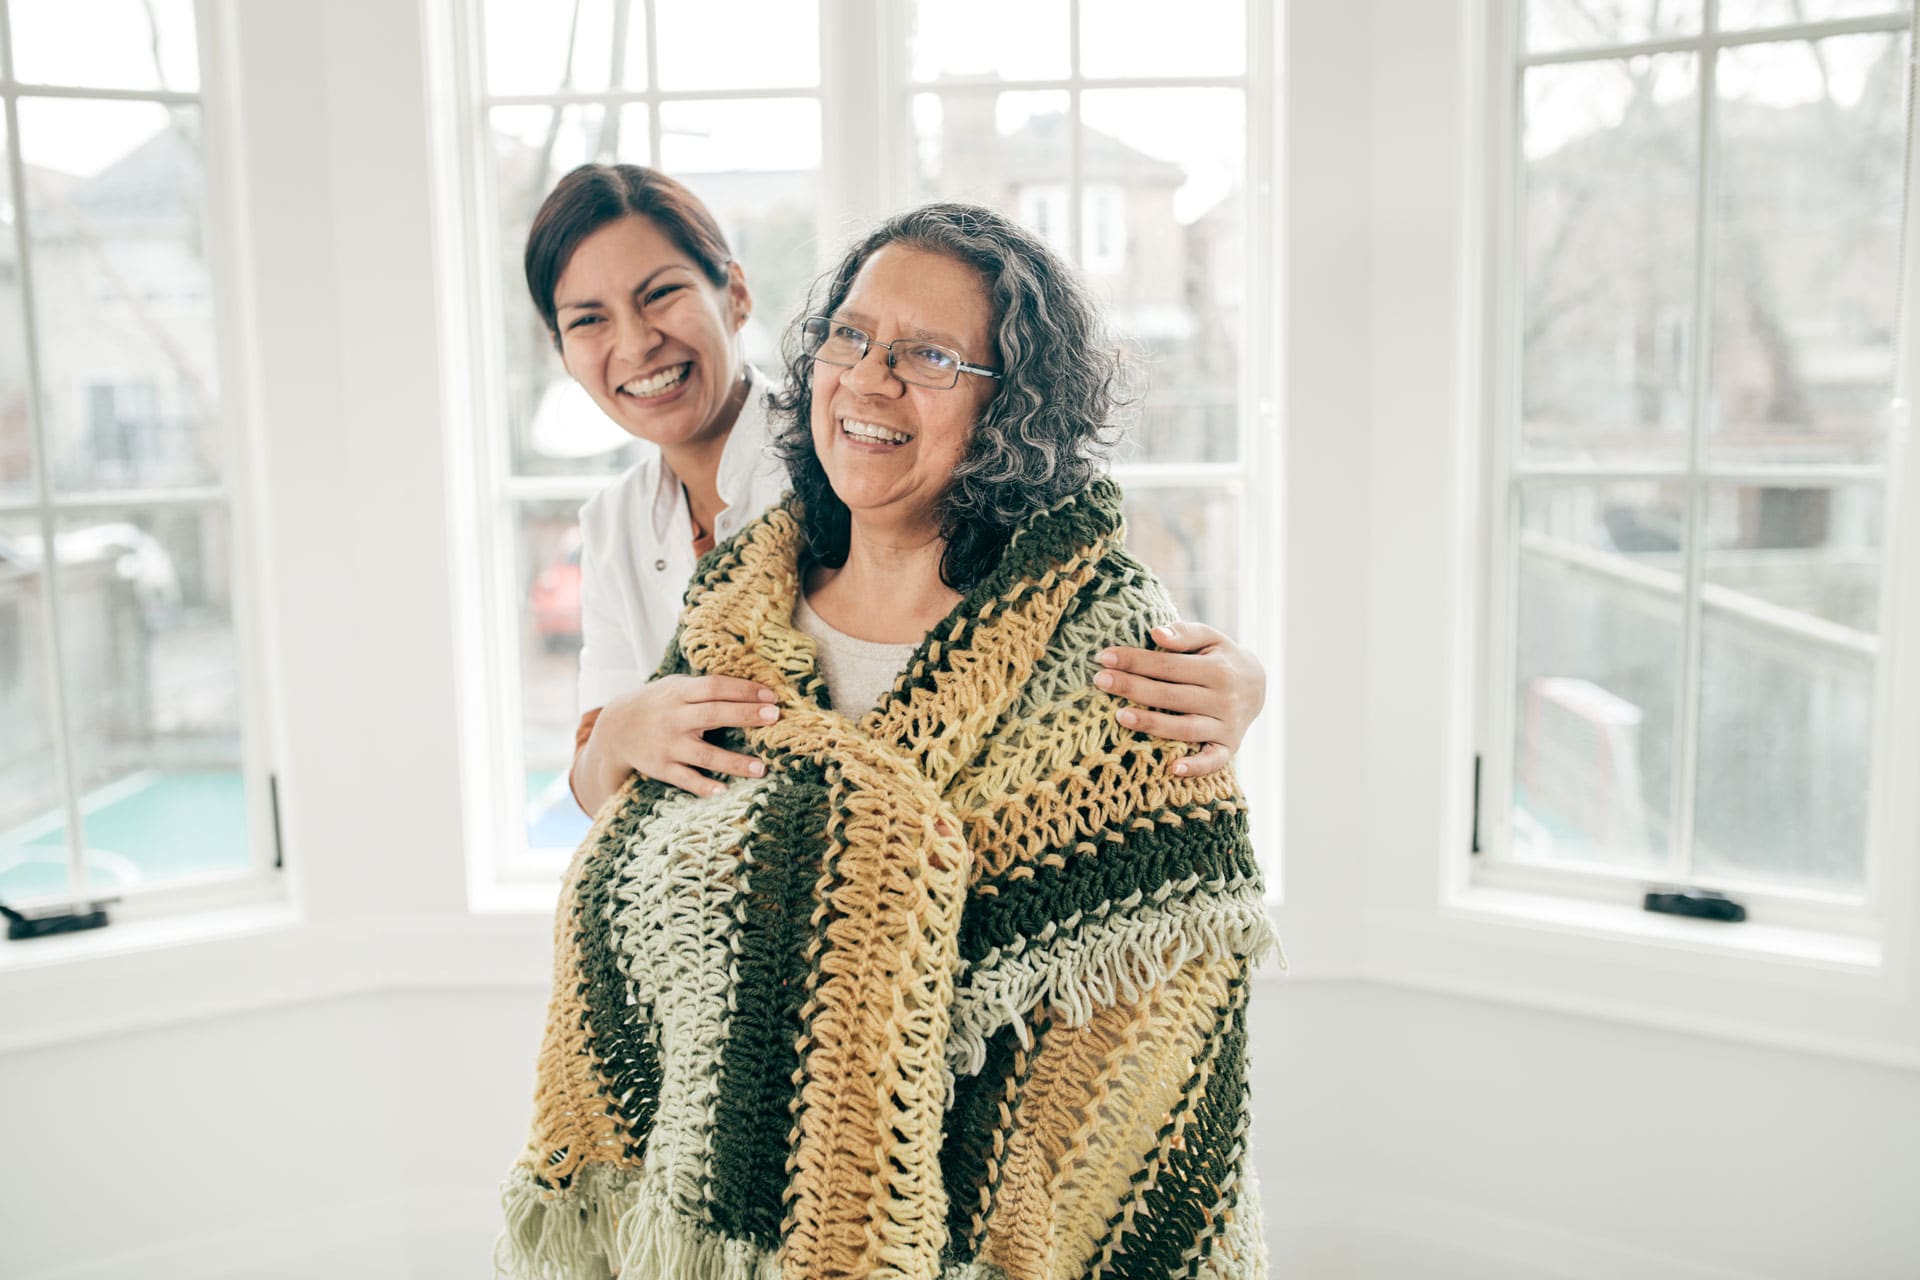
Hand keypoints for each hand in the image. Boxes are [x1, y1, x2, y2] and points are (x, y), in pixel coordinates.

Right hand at [578, 674, 779, 805]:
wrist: (615, 729)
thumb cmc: (658, 703)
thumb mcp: (676, 686)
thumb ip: (706, 687)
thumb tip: (753, 688)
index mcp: (679, 693)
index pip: (714, 687)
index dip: (743, 689)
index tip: (771, 695)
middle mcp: (674, 718)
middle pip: (713, 714)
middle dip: (745, 715)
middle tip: (775, 716)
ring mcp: (667, 745)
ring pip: (704, 754)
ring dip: (734, 762)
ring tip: (761, 767)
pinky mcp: (661, 768)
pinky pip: (685, 779)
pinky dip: (702, 786)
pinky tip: (723, 790)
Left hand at [1093, 622, 1266, 777]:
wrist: (1258, 686)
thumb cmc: (1221, 658)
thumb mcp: (1211, 638)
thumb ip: (1184, 633)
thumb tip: (1156, 633)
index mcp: (1218, 669)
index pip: (1168, 665)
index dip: (1135, 661)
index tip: (1104, 656)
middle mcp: (1224, 699)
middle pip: (1170, 695)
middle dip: (1132, 687)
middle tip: (1099, 680)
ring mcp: (1227, 726)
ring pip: (1185, 728)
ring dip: (1152, 724)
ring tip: (1119, 716)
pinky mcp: (1229, 748)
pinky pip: (1213, 761)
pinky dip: (1195, 767)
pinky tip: (1172, 769)